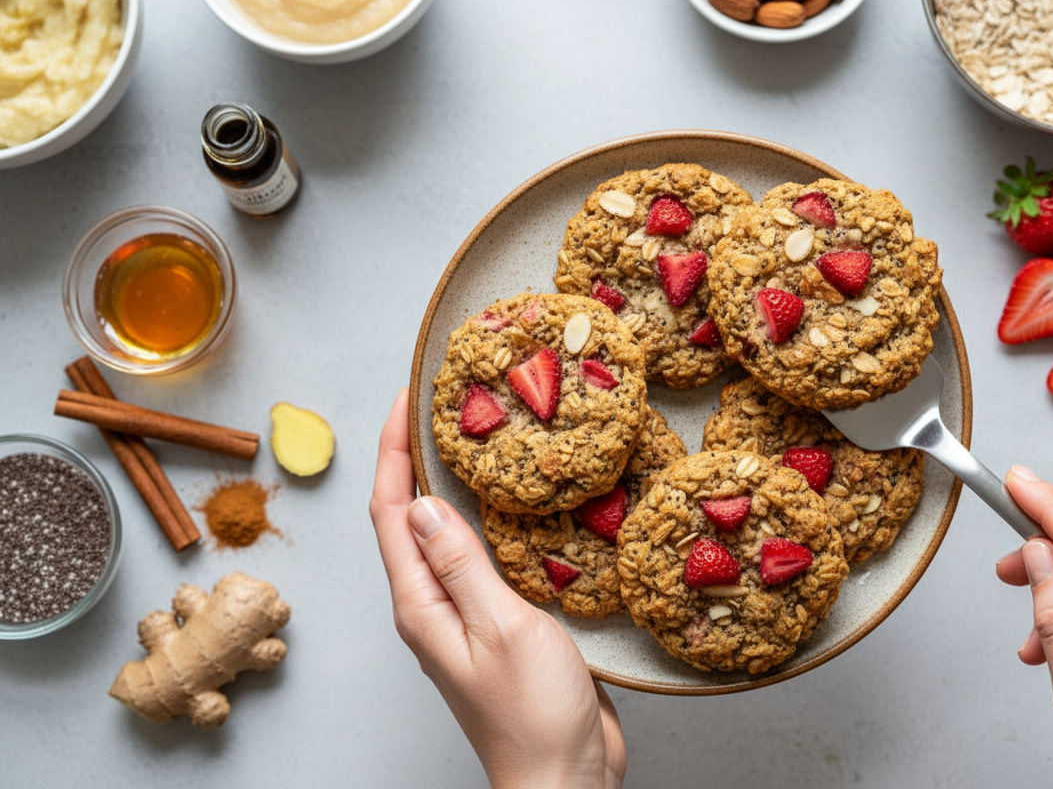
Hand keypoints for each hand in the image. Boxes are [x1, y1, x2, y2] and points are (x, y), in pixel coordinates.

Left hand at [368, 389, 626, 788]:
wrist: (565, 778)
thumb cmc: (532, 717)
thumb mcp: (501, 629)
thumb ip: (462, 565)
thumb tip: (423, 502)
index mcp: (422, 605)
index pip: (390, 512)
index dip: (391, 450)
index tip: (405, 397)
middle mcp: (434, 606)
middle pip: (410, 517)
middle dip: (416, 457)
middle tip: (443, 403)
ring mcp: (465, 615)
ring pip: (449, 535)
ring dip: (454, 485)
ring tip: (478, 437)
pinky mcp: (501, 623)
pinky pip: (485, 558)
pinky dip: (492, 520)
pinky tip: (520, 504)